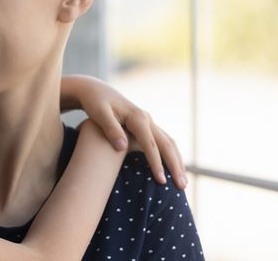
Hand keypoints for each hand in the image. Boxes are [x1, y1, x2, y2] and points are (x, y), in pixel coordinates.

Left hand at [60, 75, 186, 189]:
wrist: (95, 90)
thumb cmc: (95, 103)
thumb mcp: (98, 113)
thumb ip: (111, 129)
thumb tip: (122, 147)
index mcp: (137, 117)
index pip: (150, 143)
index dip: (156, 163)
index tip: (161, 181)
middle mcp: (147, 119)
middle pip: (167, 144)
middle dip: (175, 166)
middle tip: (182, 188)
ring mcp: (148, 122)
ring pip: (169, 143)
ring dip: (177, 162)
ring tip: (183, 184)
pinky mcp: (145, 126)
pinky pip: (162, 142)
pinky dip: (170, 156)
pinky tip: (173, 170)